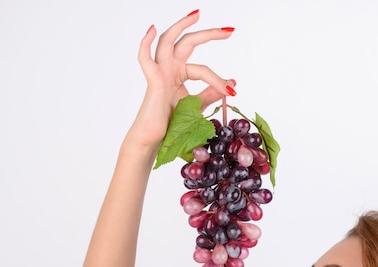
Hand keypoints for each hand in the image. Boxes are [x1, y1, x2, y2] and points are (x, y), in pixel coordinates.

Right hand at [129, 10, 234, 148]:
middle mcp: (169, 68)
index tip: (233, 91)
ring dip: (181, 26)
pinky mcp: (152, 80)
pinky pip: (144, 58)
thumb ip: (211, 93)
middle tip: (229, 31)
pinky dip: (145, 42)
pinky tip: (151, 29)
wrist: (156, 140)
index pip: (203, 69)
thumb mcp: (197, 106)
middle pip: (188, 43)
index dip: (219, 79)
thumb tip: (232, 83)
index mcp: (179, 74)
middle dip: (209, 34)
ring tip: (197, 15)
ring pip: (168, 41)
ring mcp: (160, 72)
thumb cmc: (172, 125)